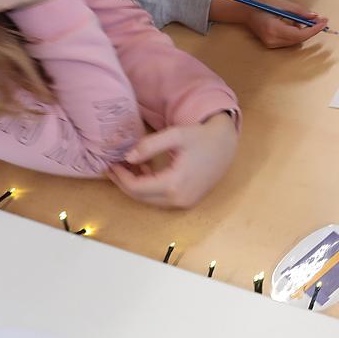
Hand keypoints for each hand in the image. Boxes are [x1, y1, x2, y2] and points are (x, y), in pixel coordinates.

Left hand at [107, 112, 237, 208]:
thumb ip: (149, 145)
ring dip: (136, 186)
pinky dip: (149, 188)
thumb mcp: (175, 135)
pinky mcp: (188, 201)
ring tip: (128, 166)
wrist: (226, 144)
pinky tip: (147, 171)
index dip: (120, 176)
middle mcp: (179, 199)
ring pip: (149, 200)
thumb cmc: (202, 137)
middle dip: (124, 182)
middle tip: (114, 166)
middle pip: (140, 197)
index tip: (111, 163)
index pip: (136, 187)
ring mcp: (184, 202)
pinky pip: (160, 199)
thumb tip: (128, 157)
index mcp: (174, 184)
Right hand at [209, 0, 329, 48]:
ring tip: (305, 19)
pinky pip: (289, 40)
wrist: (242, 9)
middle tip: (320, 19)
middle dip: (311, 30)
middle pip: (299, 39)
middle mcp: (272, 40)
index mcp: (273, 29)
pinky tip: (294, 23)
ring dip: (304, 31)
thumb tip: (315, 17)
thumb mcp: (281, 3)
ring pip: (295, 41)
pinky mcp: (270, 44)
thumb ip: (299, 11)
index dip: (314, 29)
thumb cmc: (260, 2)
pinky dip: (296, 33)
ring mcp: (270, 44)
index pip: (300, 35)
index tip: (324, 21)